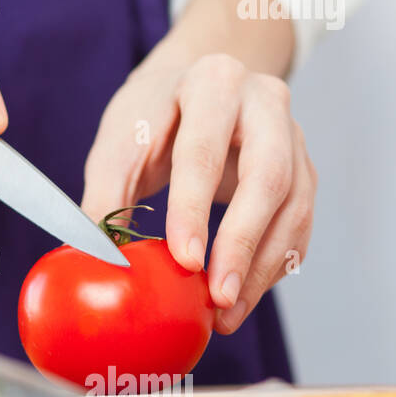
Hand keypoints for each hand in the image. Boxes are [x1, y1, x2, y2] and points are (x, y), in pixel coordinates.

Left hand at [80, 0, 312, 333]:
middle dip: (241, 244)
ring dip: (261, 266)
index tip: (184, 261)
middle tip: (217, 297)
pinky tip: (245, 294)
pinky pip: (300, 223)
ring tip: (227, 312)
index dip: (194, 210)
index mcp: (211, 84)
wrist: (195, 84)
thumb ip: (106, 194)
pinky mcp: (303, 170)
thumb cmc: (153, 115)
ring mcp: (293, 136)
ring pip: (293, 206)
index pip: (203, 152)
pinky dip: (274, 264)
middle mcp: (263, 103)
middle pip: (266, 178)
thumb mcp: (120, 140)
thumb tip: (93, 256)